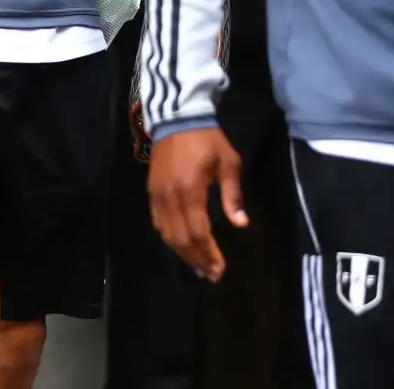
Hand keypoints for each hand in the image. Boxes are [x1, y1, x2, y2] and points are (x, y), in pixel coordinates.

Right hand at [147, 126, 248, 281]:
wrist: (177, 118)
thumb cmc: (208, 139)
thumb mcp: (229, 162)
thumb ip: (233, 195)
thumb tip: (241, 224)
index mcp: (191, 190)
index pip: (199, 232)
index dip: (209, 253)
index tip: (220, 269)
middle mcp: (170, 197)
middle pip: (181, 239)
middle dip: (197, 260)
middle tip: (212, 276)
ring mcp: (158, 195)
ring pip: (167, 235)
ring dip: (183, 254)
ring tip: (199, 269)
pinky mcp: (152, 192)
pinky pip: (158, 223)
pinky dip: (170, 240)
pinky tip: (181, 248)